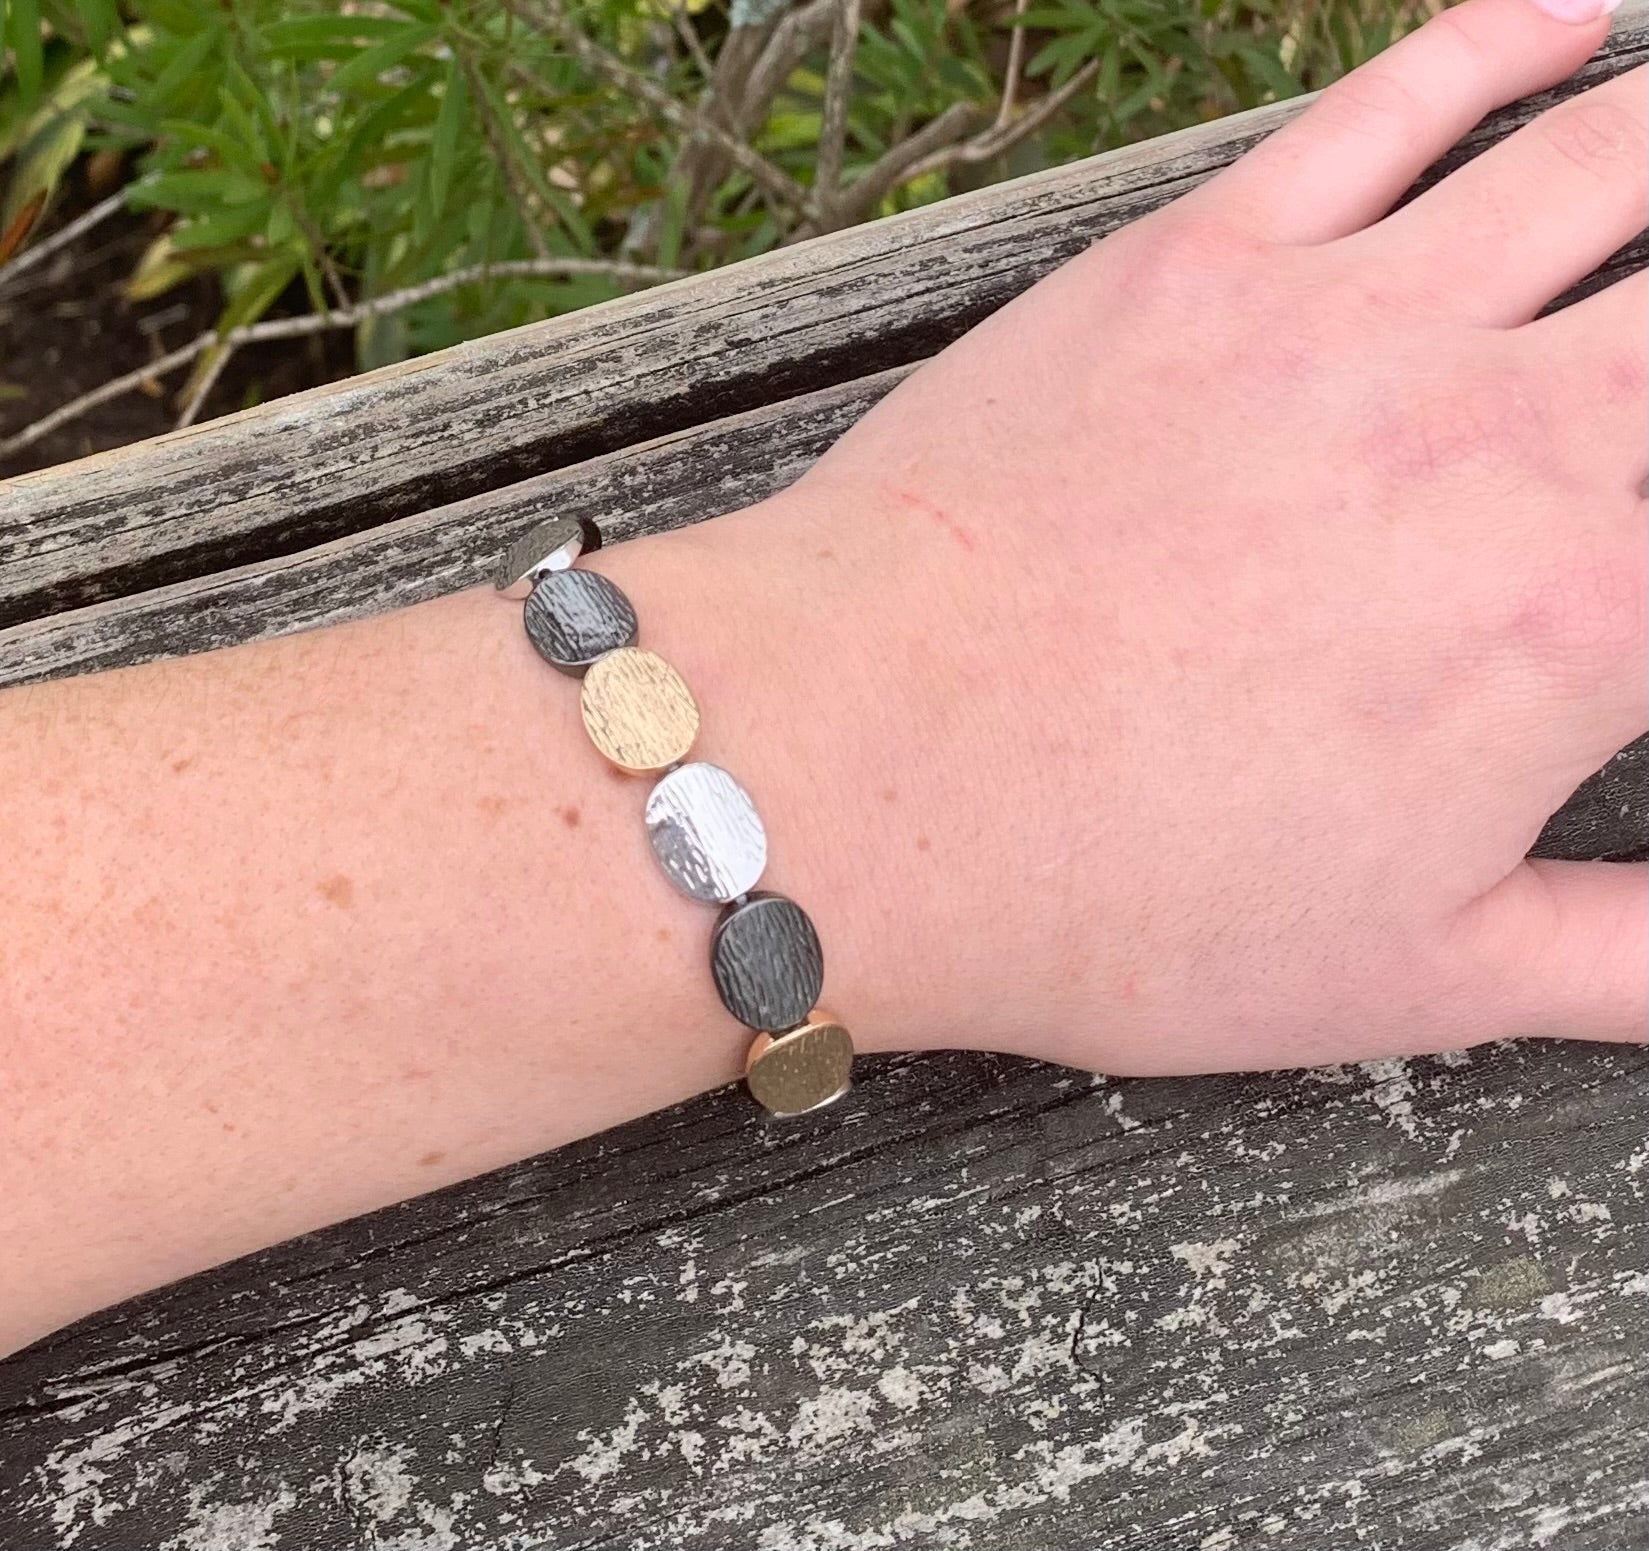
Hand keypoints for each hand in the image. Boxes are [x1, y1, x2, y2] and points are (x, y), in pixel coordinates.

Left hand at [660, 0, 1645, 1073]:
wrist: (861, 772)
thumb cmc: (1116, 897)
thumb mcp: (1407, 979)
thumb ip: (1627, 961)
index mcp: (1582, 616)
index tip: (1646, 572)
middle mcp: (1501, 433)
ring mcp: (1349, 316)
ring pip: (1599, 167)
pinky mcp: (1200, 257)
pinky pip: (1392, 104)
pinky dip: (1503, 42)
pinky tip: (1572, 19)